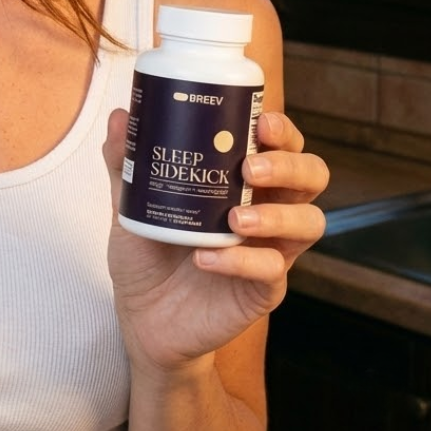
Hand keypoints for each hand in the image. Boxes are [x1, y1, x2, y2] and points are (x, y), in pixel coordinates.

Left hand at [102, 108, 328, 376]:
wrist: (142, 315)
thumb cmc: (147, 249)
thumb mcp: (130, 202)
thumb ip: (125, 161)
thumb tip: (119, 116)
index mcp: (241, 179)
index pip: (283, 144)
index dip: (283, 131)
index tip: (262, 122)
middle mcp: (266, 208)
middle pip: (311, 176)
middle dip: (290, 166)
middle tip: (250, 168)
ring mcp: (270, 249)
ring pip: (309, 223)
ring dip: (278, 214)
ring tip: (236, 218)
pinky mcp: (264, 290)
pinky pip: (272, 271)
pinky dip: (241, 261)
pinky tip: (207, 258)